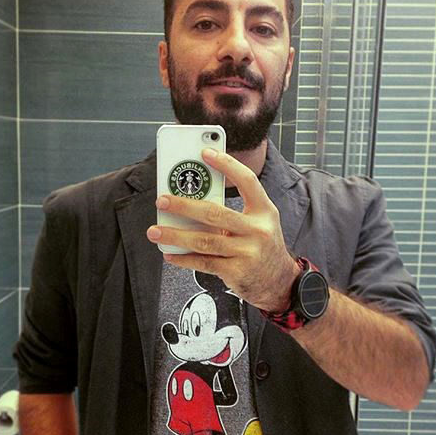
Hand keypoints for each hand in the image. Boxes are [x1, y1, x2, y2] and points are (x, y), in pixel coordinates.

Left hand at [146, 148, 300, 311]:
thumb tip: (194, 202)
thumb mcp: (259, 223)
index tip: (205, 153)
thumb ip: (234, 212)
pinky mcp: (237, 272)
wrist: (279, 282)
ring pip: (204, 241)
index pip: (247, 181)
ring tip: (156, 231)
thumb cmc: (263, 247)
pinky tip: (170, 254)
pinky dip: (184, 259)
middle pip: (215, 214)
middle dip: (184, 206)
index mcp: (264, 211)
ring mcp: (247, 253)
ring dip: (176, 235)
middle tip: (162, 201)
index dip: (227, 165)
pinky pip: (204, 263)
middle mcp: (258, 231)